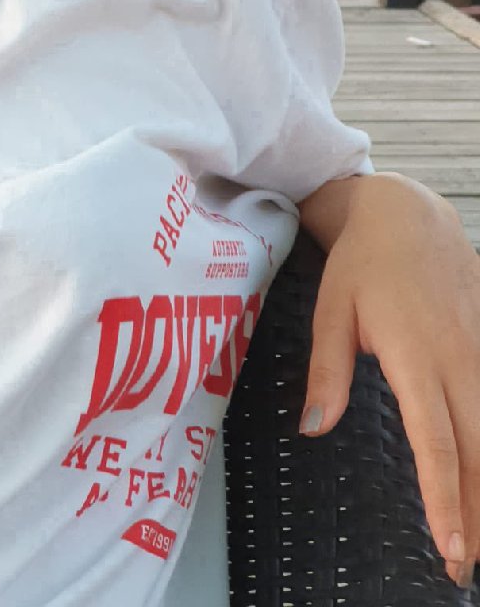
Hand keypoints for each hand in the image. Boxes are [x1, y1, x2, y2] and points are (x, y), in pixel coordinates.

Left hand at [301, 173, 479, 589]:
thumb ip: (327, 370)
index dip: (445, 497)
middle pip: (477, 449)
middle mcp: (459, 361)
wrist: (408, 215)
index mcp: (417, 356)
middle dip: (475, 511)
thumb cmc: (361, 263)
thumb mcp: (330, 309)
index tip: (451, 544)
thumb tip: (314, 427)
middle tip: (462, 563)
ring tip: (476, 536)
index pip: (437, 442)